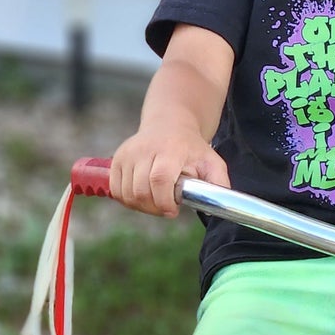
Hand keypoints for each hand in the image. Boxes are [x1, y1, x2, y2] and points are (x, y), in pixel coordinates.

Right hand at [109, 128, 230, 216]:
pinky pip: (117, 190)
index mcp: (170, 150)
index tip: (173, 211)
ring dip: (142, 206)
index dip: (164, 201)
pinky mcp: (116, 159)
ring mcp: (127, 154)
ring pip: (127, 194)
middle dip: (154, 208)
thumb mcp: (211, 161)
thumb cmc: (192, 148)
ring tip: (157, 200)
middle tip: (167, 208)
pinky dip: (128, 200)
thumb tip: (216, 207)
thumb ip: (218, 183)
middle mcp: (144, 149)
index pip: (159, 179)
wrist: (169, 124)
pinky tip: (143, 196)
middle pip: (141, 191)